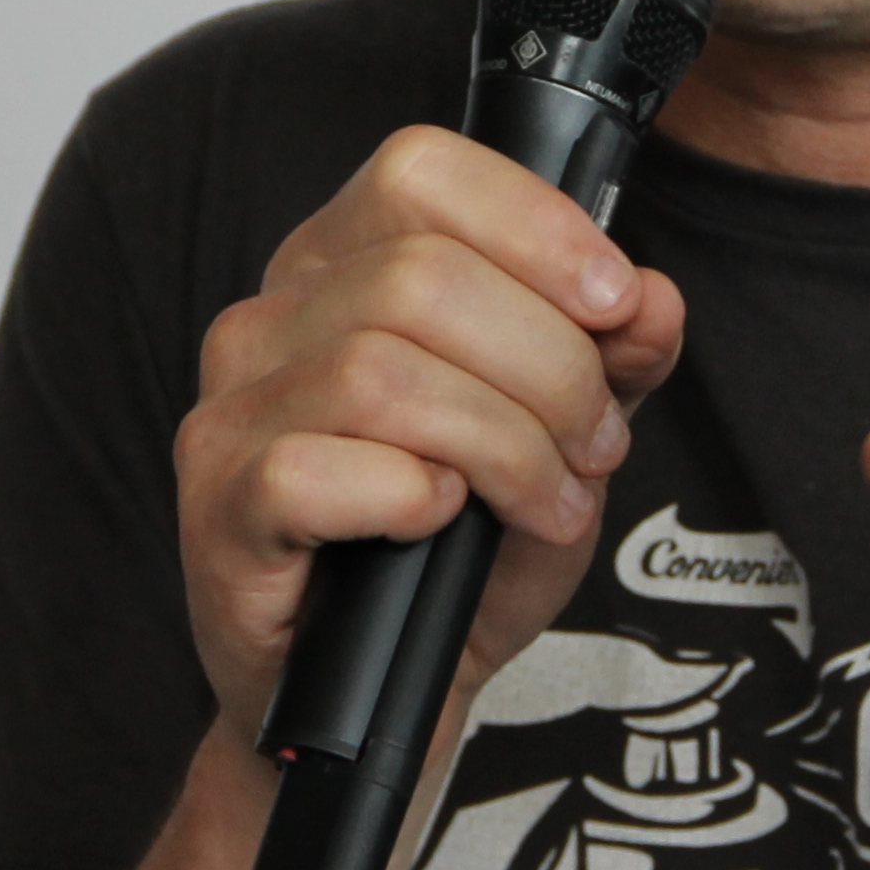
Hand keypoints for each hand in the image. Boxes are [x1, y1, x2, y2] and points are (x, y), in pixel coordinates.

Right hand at [175, 126, 683, 736]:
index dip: (535, 227)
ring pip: (381, 372)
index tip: (615, 304)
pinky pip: (316, 470)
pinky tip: (440, 526)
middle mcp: (271, 319)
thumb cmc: (458, 554)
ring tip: (546, 499)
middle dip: (549, 367)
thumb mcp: (564, 441)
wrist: (389, 696)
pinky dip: (410, 498)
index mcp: (343, 267)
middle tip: (594, 446)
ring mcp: (232, 411)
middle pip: (423, 278)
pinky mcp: (218, 507)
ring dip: (502, 442)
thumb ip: (613, 362)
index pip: (421, 173)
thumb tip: (651, 300)